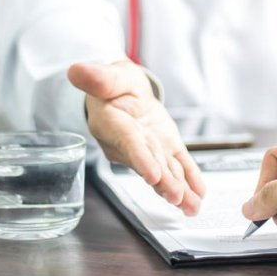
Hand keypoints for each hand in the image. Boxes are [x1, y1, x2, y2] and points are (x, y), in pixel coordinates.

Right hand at [68, 60, 204, 215]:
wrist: (124, 93)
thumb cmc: (115, 84)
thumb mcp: (109, 75)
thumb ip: (97, 76)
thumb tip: (76, 70)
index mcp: (112, 124)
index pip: (127, 143)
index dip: (140, 159)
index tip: (153, 175)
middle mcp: (129, 144)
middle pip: (148, 163)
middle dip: (163, 182)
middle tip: (176, 196)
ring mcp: (149, 150)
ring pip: (164, 171)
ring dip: (179, 189)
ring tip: (191, 205)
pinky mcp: (165, 150)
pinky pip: (178, 166)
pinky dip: (190, 180)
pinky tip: (199, 194)